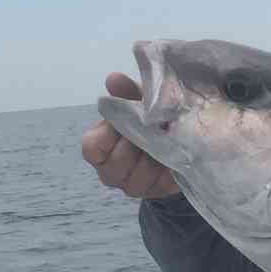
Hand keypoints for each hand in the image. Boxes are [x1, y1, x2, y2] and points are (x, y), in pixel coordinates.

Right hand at [80, 72, 179, 199]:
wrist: (179, 137)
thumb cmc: (149, 117)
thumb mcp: (140, 100)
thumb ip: (126, 91)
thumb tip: (113, 79)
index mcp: (101, 147)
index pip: (92, 148)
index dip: (108, 135)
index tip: (126, 121)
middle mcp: (112, 171)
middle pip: (115, 166)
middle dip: (136, 146)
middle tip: (152, 128)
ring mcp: (134, 185)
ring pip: (138, 179)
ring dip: (154, 157)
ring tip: (166, 139)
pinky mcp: (157, 192)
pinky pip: (161, 185)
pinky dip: (170, 167)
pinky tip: (177, 152)